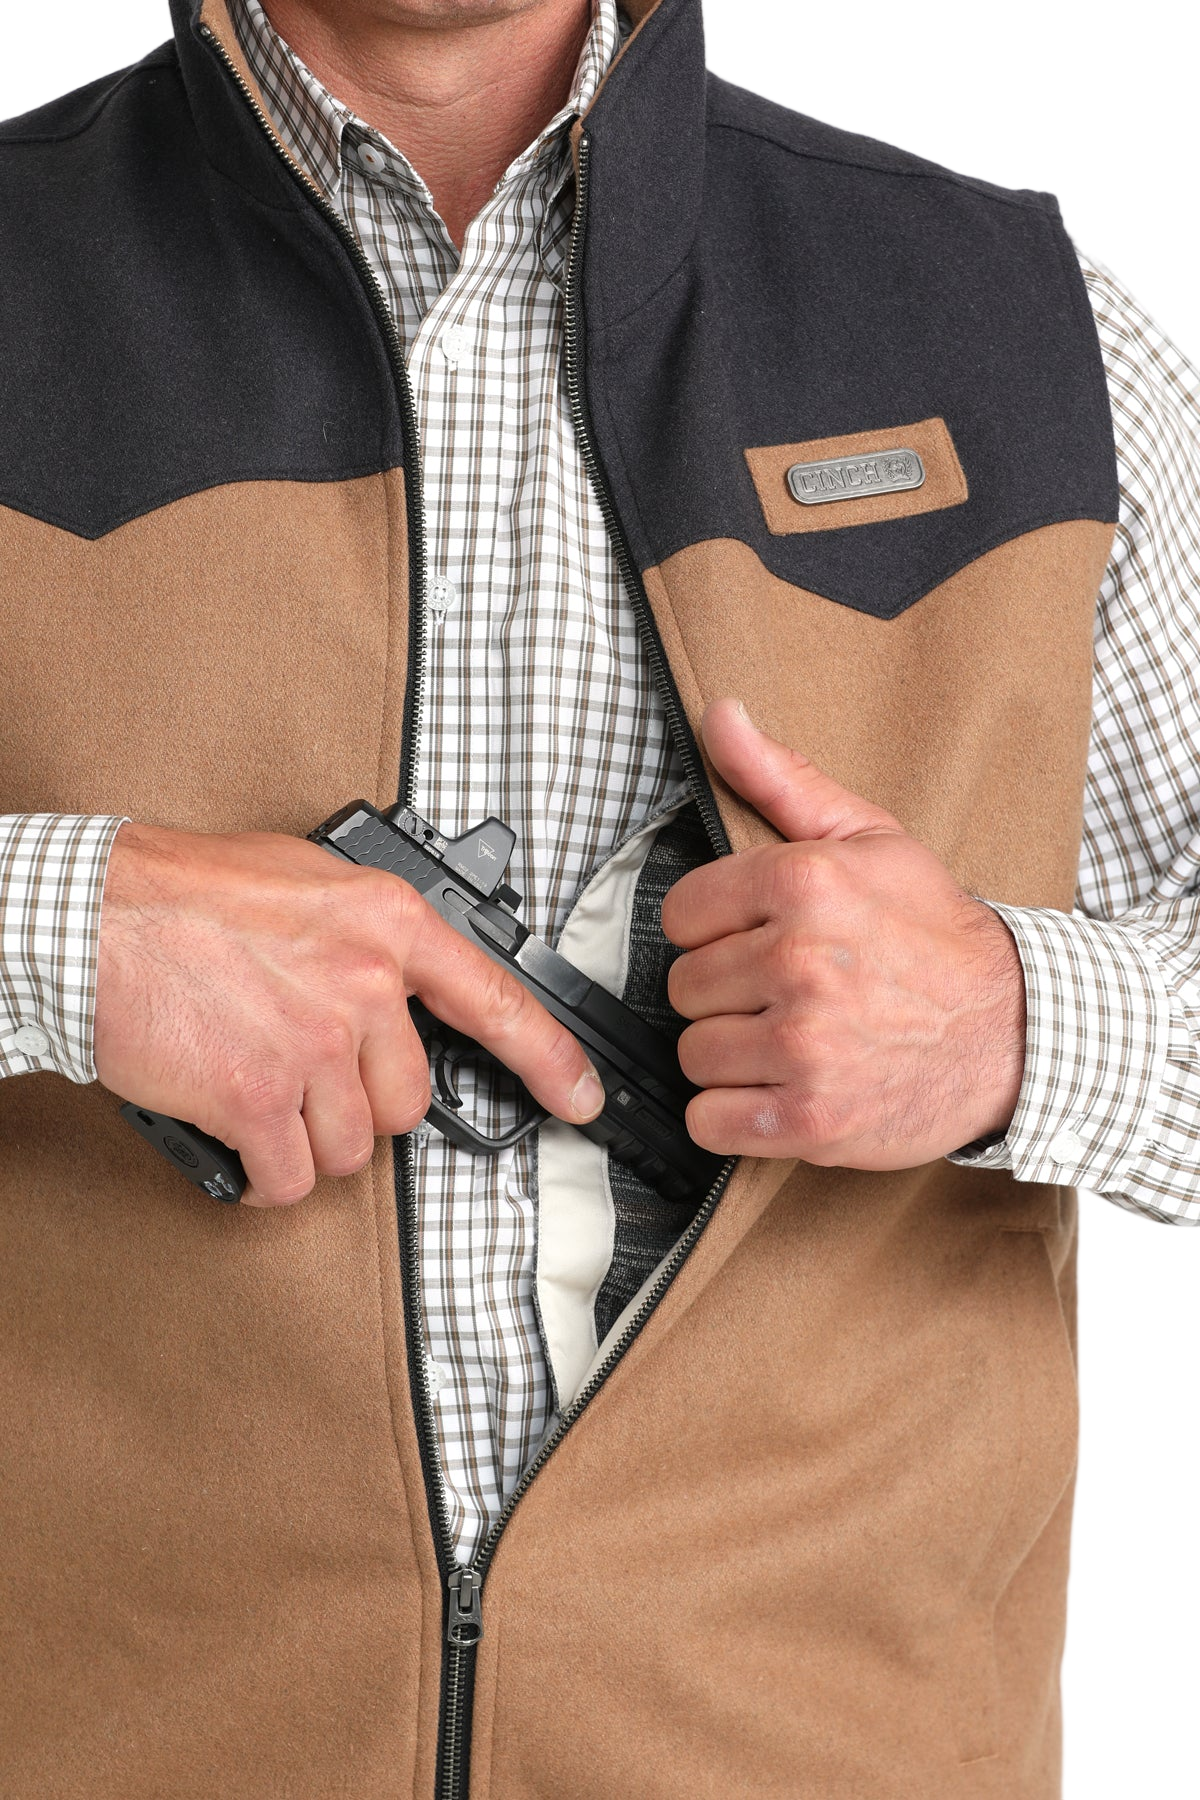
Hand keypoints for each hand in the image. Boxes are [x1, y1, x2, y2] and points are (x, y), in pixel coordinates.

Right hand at [95, 822, 603, 1204]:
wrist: (87, 918)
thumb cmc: (180, 893)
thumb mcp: (304, 880)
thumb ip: (368, 935)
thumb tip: (400, 988)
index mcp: (386, 921)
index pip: (498, 1000)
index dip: (551, 1059)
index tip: (581, 1097)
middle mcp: (364, 982)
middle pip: (408, 1101)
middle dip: (358, 1104)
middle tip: (303, 1072)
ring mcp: (315, 1042)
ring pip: (352, 1147)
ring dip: (306, 1140)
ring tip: (257, 1091)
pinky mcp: (259, 1097)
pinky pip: (292, 1179)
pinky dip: (265, 1177)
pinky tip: (240, 1142)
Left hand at [662, 700, 1026, 1167]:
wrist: (1014, 1033)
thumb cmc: (936, 936)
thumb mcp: (870, 839)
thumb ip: (782, 779)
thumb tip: (719, 716)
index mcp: (806, 883)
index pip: (681, 913)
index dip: (712, 929)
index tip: (751, 938)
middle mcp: (800, 961)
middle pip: (683, 986)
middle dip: (724, 992)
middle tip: (781, 993)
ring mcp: (804, 1045)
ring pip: (693, 1053)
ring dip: (731, 1054)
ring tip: (787, 1041)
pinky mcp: (809, 1119)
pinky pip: (709, 1120)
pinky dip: (735, 1116)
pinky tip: (780, 1089)